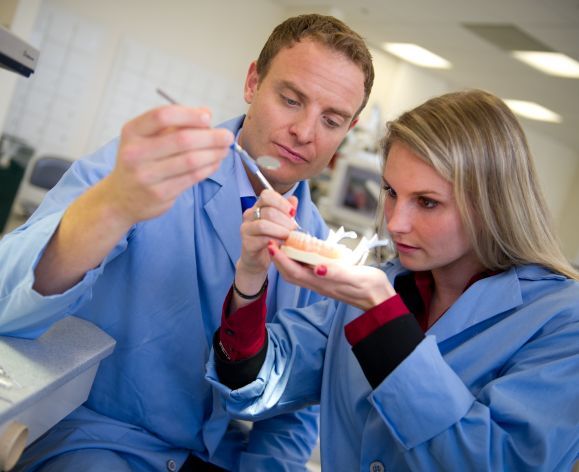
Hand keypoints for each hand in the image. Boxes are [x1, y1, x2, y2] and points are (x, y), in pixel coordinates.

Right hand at [102, 105, 232, 225]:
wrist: (121, 198)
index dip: (189, 115)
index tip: (208, 118)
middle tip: (227, 136)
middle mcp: (135, 153)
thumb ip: (176, 124)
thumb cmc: (141, 161)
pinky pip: (191, 178)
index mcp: (132, 132)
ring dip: (213, 154)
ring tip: (224, 150)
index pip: (163, 116)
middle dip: (210, 137)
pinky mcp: (159, 194)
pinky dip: (208, 169)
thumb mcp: (148, 138)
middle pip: (182, 140)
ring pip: (190, 161)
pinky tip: (215, 163)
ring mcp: (146, 176)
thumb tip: (206, 113)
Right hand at [234, 190, 297, 293]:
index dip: (282, 202)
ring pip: (263, 225)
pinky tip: (282, 244)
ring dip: (280, 231)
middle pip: (268, 211)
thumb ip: (286, 212)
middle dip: (285, 220)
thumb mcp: (281, 224)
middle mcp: (249, 215)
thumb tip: (294, 199)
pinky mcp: (247, 244)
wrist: (258, 260)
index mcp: (257, 207)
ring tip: (288, 237)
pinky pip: (262, 240)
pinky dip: (275, 241)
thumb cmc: (271, 239)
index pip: (267, 195)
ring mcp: (246, 229)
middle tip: (294, 229)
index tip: (293, 213)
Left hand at [268, 241, 395, 310]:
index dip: (281, 260)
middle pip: (290, 274)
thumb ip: (336, 273)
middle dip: (278, 259)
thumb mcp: (354, 276)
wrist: (380, 299)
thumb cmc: (369, 287)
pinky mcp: (327, 281)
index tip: (271, 245)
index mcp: (321, 282)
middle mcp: (318, 284)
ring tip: (282, 245)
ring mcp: (322, 283)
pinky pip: (307, 271)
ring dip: (286, 260)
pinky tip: (302, 252)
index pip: (294, 271)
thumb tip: (317, 268)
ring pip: (297, 273)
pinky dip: (299, 261)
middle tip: (272, 241)